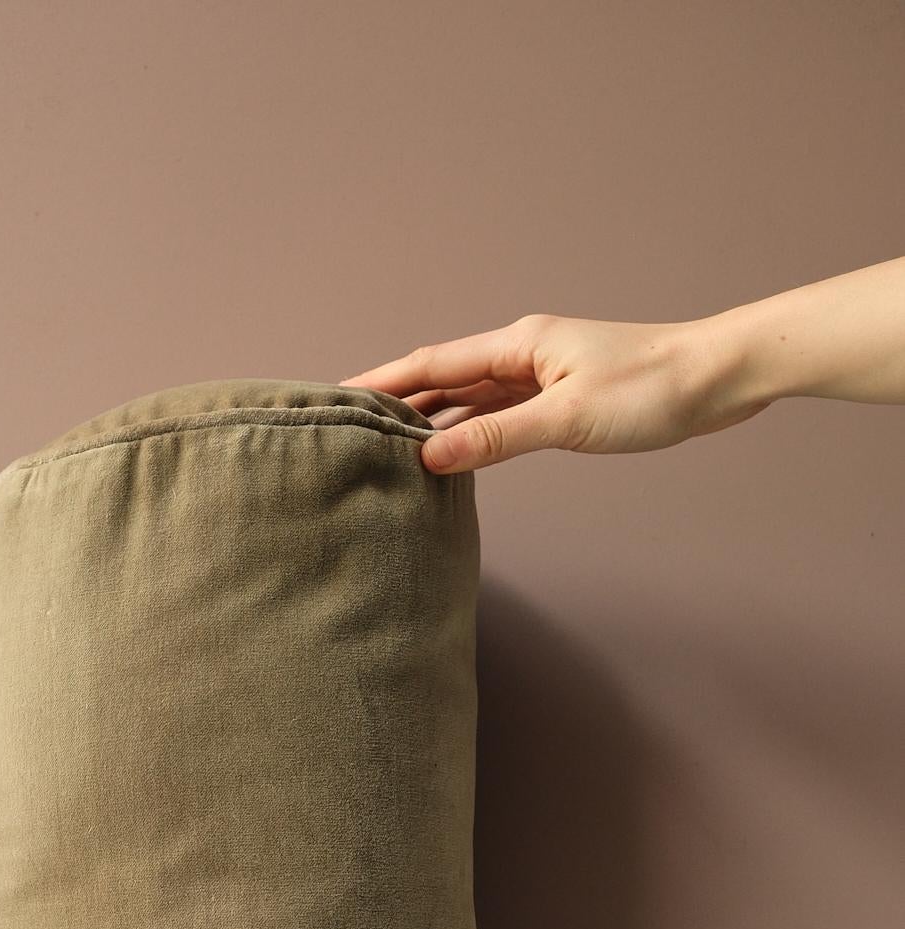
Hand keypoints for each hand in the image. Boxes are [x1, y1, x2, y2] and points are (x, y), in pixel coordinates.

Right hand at [340, 313, 768, 472]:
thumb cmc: (653, 389)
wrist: (718, 380)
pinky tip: (449, 454)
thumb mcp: (568, 420)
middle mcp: (523, 355)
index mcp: (518, 346)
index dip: (380, 383)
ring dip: (428, 419)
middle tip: (344, 427)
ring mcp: (541, 377)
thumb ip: (497, 440)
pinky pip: (497, 415)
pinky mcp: (561, 399)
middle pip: (442, 378)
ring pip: (468, 398)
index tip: (335, 399)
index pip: (431, 363)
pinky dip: (467, 433)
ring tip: (383, 446)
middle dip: (393, 401)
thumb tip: (430, 459)